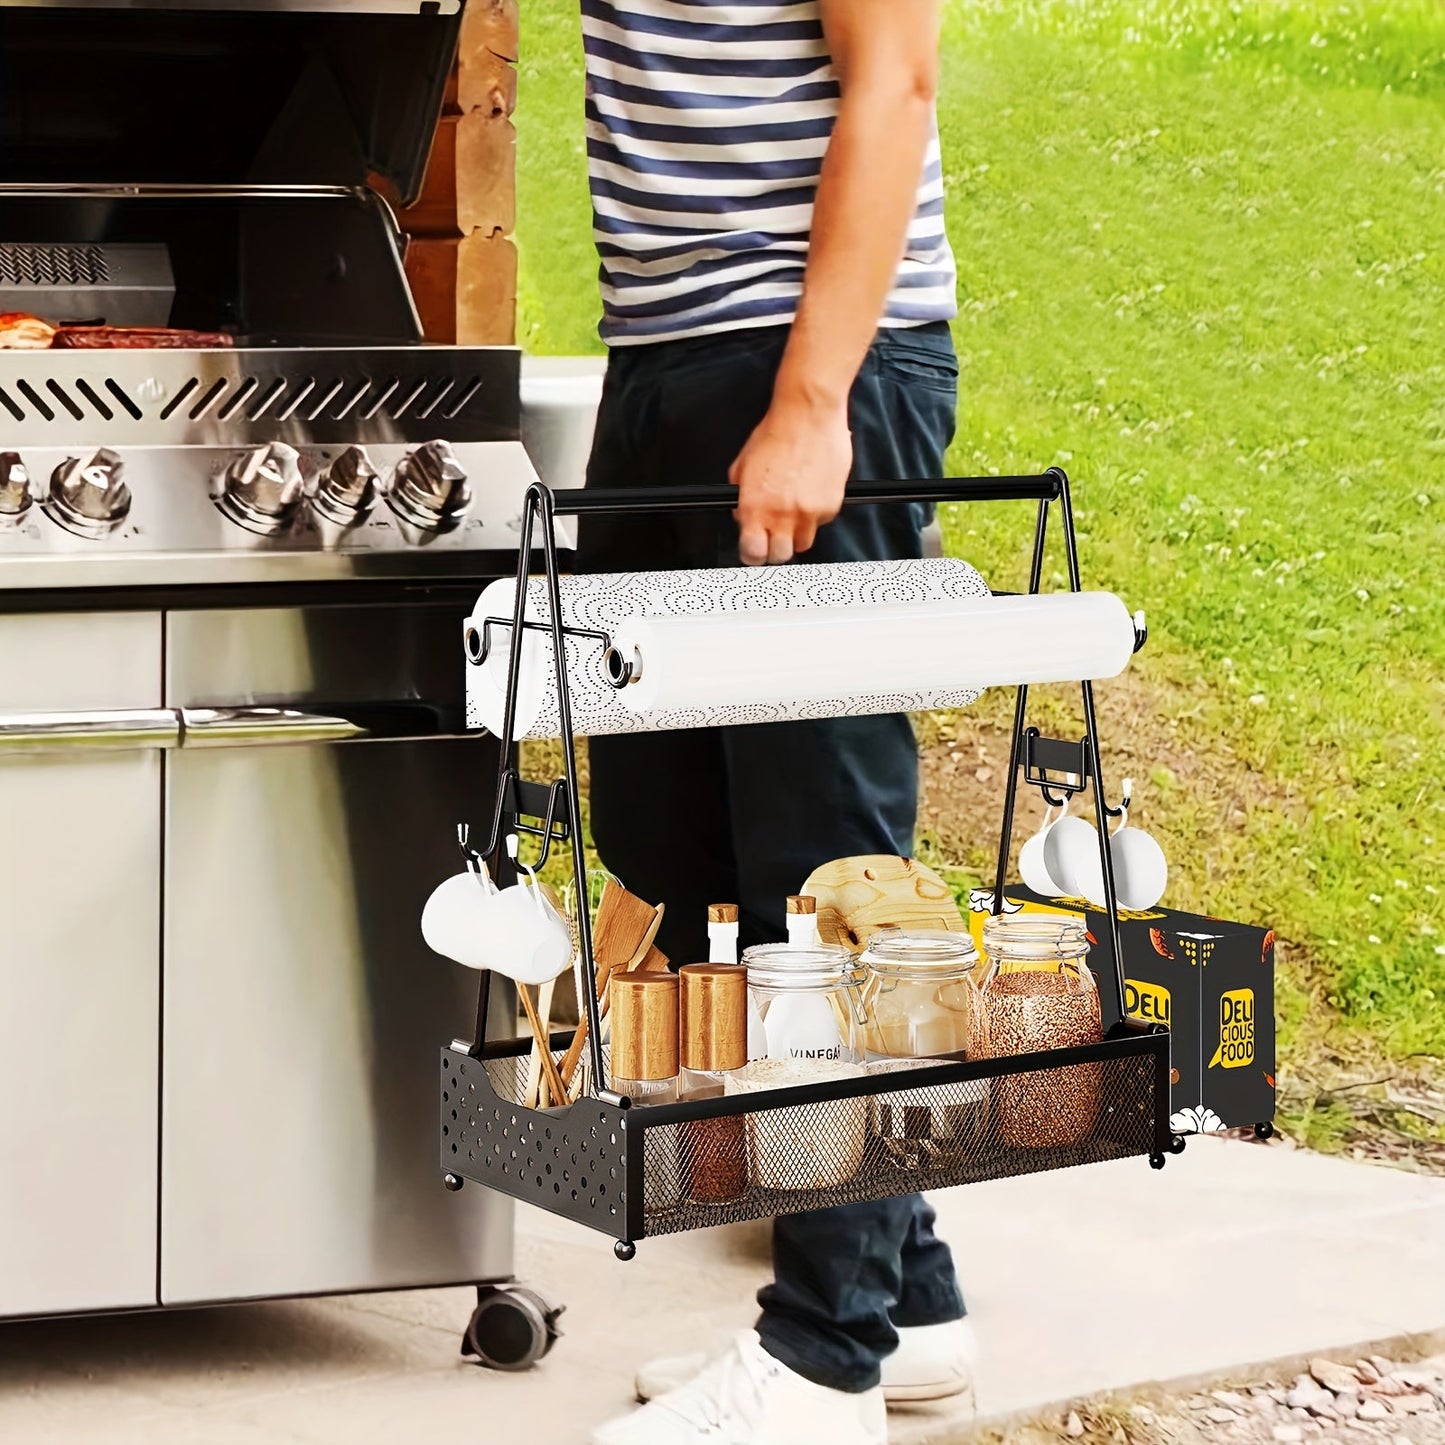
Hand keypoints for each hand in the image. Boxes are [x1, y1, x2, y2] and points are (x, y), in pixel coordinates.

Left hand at [729, 395, 852, 564]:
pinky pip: (822, 521)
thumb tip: (743, 517)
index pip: (752, 554)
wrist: (809, 414)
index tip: (754, 549)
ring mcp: (810, 512)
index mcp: (756, 507)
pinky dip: (816, 512)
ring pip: (804, 542)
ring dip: (797, 531)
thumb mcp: (742, 467)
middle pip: (781, 556)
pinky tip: (810, 489)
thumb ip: (741, 498)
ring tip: (794, 506)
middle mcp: (783, 514)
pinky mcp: (832, 505)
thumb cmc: (777, 433)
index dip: (752, 554)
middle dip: (776, 546)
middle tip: (774, 530)